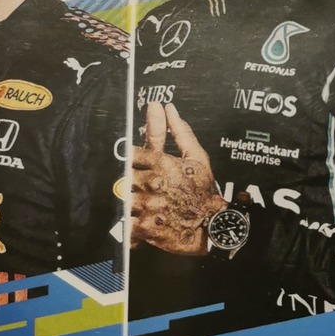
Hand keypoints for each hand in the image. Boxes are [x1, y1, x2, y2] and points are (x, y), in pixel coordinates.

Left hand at [130, 101, 223, 254]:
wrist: (211, 225)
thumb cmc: (204, 191)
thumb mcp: (197, 157)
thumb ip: (181, 131)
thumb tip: (169, 109)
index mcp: (162, 163)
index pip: (131, 154)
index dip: (130, 159)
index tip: (132, 164)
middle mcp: (152, 183)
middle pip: (124, 177)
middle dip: (130, 182)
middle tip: (141, 188)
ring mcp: (147, 205)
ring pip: (123, 198)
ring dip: (128, 201)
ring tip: (142, 205)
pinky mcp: (144, 226)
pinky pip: (124, 224)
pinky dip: (127, 225)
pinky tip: (136, 222)